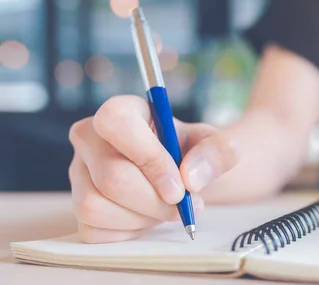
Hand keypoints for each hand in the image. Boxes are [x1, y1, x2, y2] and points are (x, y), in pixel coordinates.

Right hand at [68, 95, 239, 242]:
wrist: (184, 177)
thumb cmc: (193, 153)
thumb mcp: (217, 145)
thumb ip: (218, 152)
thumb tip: (190, 178)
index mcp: (122, 111)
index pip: (116, 122)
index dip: (149, 158)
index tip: (179, 186)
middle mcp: (90, 138)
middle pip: (111, 177)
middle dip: (154, 201)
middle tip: (183, 206)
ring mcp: (78, 173)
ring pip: (95, 206)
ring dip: (141, 218)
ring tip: (164, 209)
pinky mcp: (78, 207)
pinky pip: (93, 230)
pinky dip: (128, 232)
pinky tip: (146, 218)